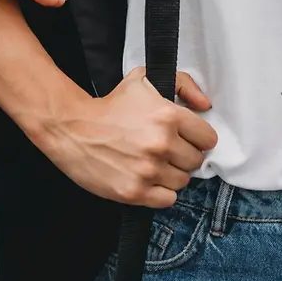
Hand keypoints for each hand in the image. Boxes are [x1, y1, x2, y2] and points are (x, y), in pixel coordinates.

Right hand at [40, 66, 217, 206]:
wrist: (73, 129)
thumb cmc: (112, 105)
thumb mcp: (144, 80)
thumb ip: (182, 84)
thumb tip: (205, 105)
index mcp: (168, 116)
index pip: (208, 138)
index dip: (197, 137)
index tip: (184, 137)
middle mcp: (162, 144)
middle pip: (195, 161)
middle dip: (182, 155)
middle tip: (165, 150)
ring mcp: (149, 170)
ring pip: (182, 181)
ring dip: (171, 174)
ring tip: (153, 163)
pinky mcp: (135, 192)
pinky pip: (167, 199)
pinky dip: (160, 192)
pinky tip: (147, 179)